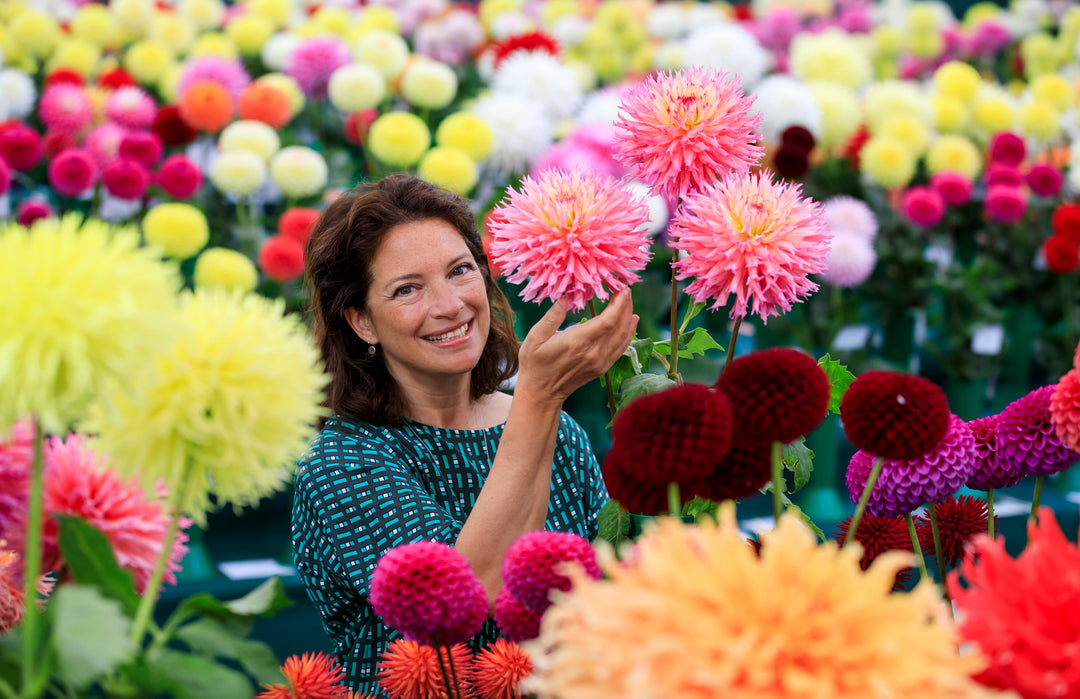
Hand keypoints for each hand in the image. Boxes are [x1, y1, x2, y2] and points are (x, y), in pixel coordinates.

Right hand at [515, 289, 637, 405]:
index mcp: (577, 342)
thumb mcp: (535, 337)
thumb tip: (564, 298)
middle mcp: (592, 353)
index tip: (622, 289)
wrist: (541, 393)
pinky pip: (621, 348)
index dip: (618, 304)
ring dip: (629, 318)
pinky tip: (631, 322)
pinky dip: (629, 334)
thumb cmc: (534, 363)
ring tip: (629, 302)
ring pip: (623, 337)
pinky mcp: (602, 368)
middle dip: (625, 306)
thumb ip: (551, 317)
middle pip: (619, 327)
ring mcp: (599, 362)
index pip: (607, 321)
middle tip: (625, 290)